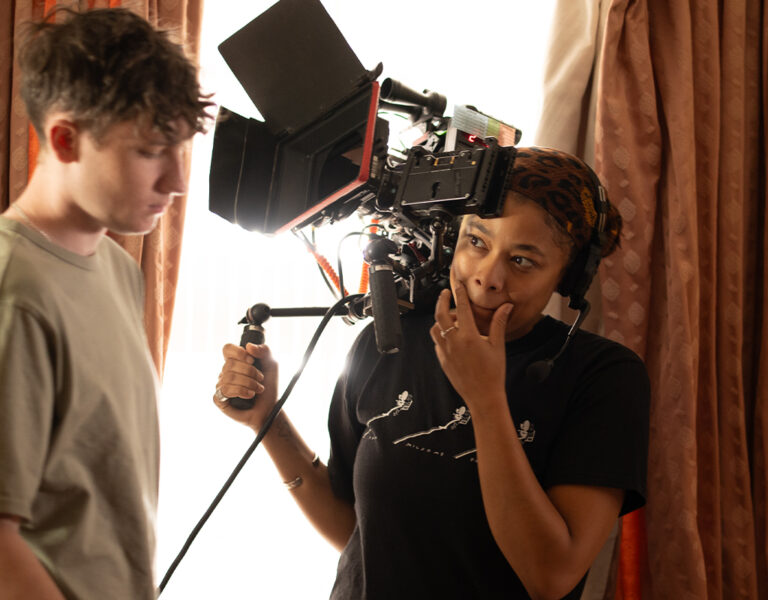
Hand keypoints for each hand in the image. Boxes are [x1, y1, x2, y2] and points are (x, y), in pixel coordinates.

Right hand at [213, 343, 278, 431]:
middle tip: (261, 379)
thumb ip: (264, 351)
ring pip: (229, 377)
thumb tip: (248, 346)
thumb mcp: (272, 365)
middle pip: (230, 363)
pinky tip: (250, 395)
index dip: (238, 352)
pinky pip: (225, 390)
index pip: (227, 349)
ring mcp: (221, 385)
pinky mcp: (219, 398)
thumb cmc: (269, 387)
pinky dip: (241, 391)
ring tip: (258, 389)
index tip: (252, 360)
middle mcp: (226, 372)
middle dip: (250, 372)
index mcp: (236, 362)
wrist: (270, 409)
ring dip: (249, 383)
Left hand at [429, 282, 511, 413]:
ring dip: (440, 320)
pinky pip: (437, 342)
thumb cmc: (493, 373)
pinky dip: (441, 335)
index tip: (458, 285)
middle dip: (441, 301)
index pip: (462, 308)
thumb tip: (506, 307)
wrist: (483, 396)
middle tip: (444, 294)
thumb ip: (499, 324)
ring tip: (450, 318)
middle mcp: (454, 342)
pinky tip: (450, 336)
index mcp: (469, 336)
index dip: (459, 294)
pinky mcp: (442, 360)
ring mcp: (445, 352)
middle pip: (440, 314)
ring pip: (435, 329)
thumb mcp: (498, 346)